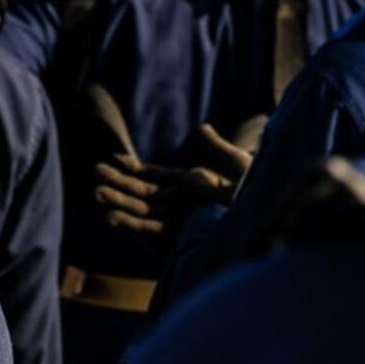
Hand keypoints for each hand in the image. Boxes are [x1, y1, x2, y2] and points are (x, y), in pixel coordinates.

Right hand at [92, 124, 254, 235]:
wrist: (269, 216)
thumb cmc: (259, 192)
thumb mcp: (238, 164)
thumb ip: (217, 148)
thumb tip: (202, 128)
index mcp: (191, 185)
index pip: (156, 176)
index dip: (134, 169)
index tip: (115, 159)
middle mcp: (179, 203)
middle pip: (142, 193)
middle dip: (119, 183)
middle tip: (96, 171)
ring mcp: (178, 219)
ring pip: (141, 210)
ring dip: (118, 202)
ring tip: (96, 193)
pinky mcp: (180, 235)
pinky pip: (150, 230)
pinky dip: (131, 224)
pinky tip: (112, 217)